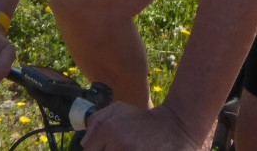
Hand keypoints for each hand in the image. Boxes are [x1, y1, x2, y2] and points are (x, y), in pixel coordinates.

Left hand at [81, 102, 202, 150]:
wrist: (171, 128)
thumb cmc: (141, 119)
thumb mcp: (117, 109)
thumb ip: (95, 122)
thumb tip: (84, 143)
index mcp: (108, 130)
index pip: (88, 149)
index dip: (93, 149)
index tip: (99, 147)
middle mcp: (118, 146)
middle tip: (112, 147)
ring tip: (122, 148)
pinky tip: (131, 149)